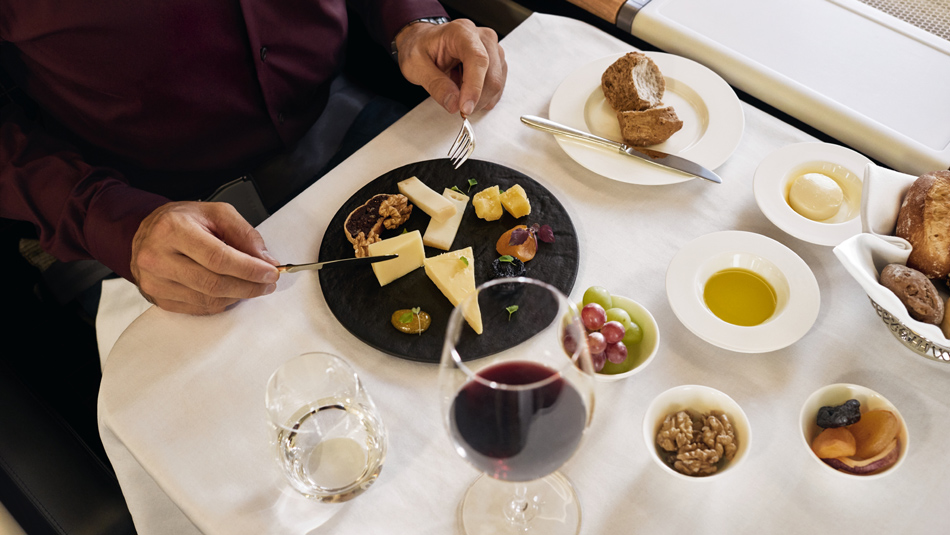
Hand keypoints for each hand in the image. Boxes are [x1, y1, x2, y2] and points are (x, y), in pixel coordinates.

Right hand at [130, 201, 279, 314]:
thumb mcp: (217, 213)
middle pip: (213, 283)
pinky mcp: (157, 297)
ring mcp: (154, 281)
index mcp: (172, 229)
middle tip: (268, 284)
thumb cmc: (183, 221)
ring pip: (207, 300)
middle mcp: (157, 257)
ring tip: (252, 286)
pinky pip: (198, 308)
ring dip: (237, 296)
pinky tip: (230, 292)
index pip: (218, 257)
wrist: (148, 233)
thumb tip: (266, 260)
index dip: (249, 269)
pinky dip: (221, 303)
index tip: (271, 273)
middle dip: (248, 286)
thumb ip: (244, 234)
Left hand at [394, 18, 506, 115]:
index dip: (474, 87)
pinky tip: (465, 90)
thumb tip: (454, 105)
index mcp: (461, 32)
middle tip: (455, 107)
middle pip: (492, 76)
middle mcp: (483, 38)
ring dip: (478, 99)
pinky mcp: (497, 63)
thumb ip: (435, 85)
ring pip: (496, 84)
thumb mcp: (415, 66)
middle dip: (475, 99)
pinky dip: (482, 98)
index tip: (464, 108)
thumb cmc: (420, 48)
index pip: (477, 59)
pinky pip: (497, 89)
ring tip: (456, 90)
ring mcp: (493, 50)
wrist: (424, 42)